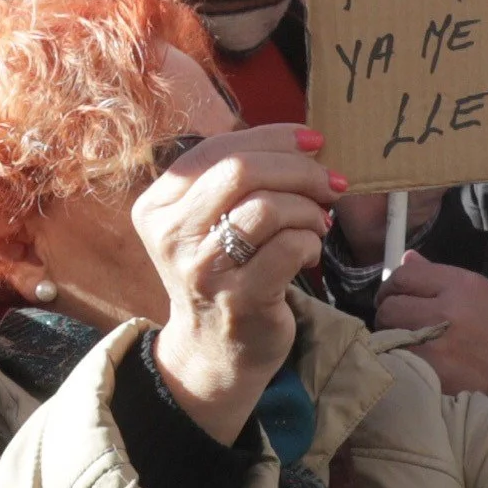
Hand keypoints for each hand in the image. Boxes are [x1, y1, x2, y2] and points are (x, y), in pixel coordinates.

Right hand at [132, 125, 332, 443]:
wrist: (212, 350)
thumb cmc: (221, 272)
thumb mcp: (207, 221)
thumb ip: (236, 179)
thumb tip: (303, 141)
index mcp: (157, 205)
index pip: (217, 149)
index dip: (273, 137)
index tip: (313, 141)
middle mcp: (171, 234)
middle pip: (241, 170)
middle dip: (298, 169)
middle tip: (330, 182)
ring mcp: (202, 269)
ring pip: (267, 207)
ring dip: (307, 208)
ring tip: (318, 221)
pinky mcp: (239, 298)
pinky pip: (288, 247)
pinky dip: (310, 241)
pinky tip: (309, 251)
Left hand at [376, 254, 487, 396]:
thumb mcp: (474, 288)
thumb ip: (436, 274)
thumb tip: (405, 259)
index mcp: (458, 285)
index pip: (404, 276)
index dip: (390, 286)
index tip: (390, 295)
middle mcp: (446, 312)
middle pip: (390, 306)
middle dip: (388, 313)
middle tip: (396, 320)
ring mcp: (436, 345)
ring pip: (389, 335)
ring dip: (391, 337)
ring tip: (407, 340)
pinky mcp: (431, 372)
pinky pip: (397, 360)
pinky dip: (399, 359)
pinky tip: (411, 359)